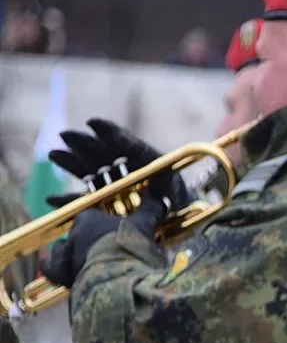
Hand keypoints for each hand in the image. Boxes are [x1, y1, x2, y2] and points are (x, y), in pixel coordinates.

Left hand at [39, 201, 163, 288]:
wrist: (118, 277)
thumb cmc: (131, 247)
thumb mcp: (144, 226)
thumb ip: (150, 210)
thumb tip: (161, 195)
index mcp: (89, 218)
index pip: (90, 215)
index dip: (99, 222)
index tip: (109, 229)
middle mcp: (73, 233)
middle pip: (76, 232)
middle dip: (85, 238)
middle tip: (99, 247)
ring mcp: (66, 254)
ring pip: (60, 249)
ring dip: (68, 252)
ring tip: (79, 258)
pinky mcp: (62, 274)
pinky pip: (50, 269)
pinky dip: (51, 268)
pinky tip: (52, 268)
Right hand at [47, 119, 189, 211]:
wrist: (177, 219)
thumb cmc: (178, 199)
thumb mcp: (176, 188)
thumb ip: (165, 182)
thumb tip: (158, 180)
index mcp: (144, 159)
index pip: (126, 144)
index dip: (110, 132)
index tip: (93, 123)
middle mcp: (125, 168)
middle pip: (102, 153)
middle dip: (83, 143)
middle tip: (65, 135)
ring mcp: (113, 184)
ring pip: (90, 171)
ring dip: (71, 163)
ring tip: (54, 154)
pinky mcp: (103, 203)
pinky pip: (85, 201)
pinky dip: (69, 201)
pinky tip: (52, 199)